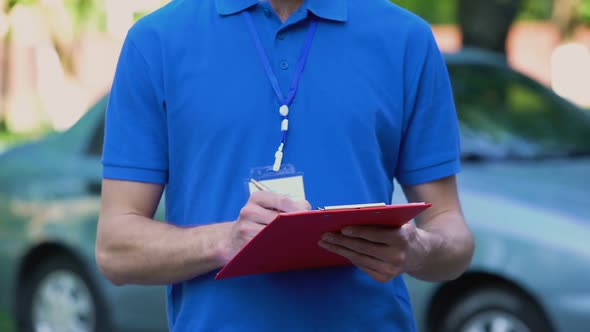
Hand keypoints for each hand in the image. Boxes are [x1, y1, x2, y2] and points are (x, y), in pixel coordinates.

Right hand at [221, 191, 310, 261]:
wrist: (232, 240)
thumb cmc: (256, 221)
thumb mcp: (267, 207)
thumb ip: (287, 205)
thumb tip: (306, 209)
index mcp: (257, 198)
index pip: (282, 200)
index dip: (298, 208)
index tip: (309, 216)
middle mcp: (249, 210)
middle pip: (279, 217)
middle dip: (296, 224)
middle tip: (308, 230)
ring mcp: (245, 228)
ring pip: (274, 233)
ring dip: (289, 237)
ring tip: (298, 239)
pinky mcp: (246, 244)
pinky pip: (268, 245)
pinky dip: (279, 246)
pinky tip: (286, 247)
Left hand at [318, 222, 437, 282]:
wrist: (420, 254)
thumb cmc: (404, 232)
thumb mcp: (400, 221)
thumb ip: (382, 218)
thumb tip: (353, 215)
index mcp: (401, 238)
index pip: (375, 235)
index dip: (358, 231)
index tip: (342, 227)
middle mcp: (396, 256)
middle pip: (363, 248)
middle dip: (341, 241)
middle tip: (325, 235)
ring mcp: (390, 270)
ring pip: (359, 258)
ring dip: (339, 250)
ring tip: (325, 242)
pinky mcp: (384, 279)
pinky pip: (361, 266)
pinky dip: (348, 257)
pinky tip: (338, 250)